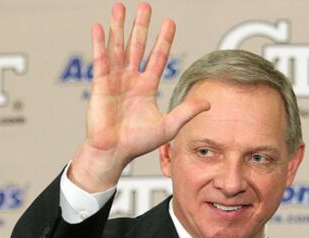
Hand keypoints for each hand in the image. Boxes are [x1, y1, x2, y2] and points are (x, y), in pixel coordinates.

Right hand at [70, 2, 208, 191]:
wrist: (114, 152)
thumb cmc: (138, 142)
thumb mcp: (169, 126)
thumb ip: (186, 112)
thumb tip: (208, 104)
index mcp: (147, 88)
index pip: (158, 58)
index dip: (164, 40)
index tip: (169, 23)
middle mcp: (131, 80)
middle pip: (137, 46)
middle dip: (141, 26)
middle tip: (145, 6)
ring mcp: (115, 80)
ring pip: (118, 48)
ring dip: (119, 27)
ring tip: (121, 7)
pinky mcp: (100, 85)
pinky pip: (101, 60)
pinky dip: (100, 43)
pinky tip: (100, 27)